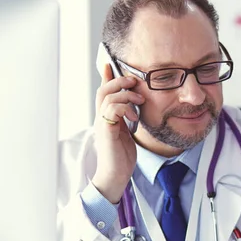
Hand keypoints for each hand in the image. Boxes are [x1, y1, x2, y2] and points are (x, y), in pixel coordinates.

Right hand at [91, 64, 144, 203]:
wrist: (116, 176)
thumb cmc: (121, 157)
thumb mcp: (126, 133)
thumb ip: (126, 120)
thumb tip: (133, 109)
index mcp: (106, 118)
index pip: (104, 92)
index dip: (107, 77)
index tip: (110, 64)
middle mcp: (101, 118)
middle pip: (103, 90)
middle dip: (119, 81)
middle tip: (134, 81)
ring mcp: (102, 124)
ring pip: (107, 97)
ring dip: (126, 94)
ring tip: (139, 101)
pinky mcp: (106, 131)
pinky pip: (111, 109)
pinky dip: (125, 107)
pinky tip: (134, 116)